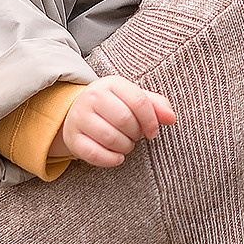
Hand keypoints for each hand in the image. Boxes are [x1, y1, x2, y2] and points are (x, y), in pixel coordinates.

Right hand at [51, 75, 175, 168]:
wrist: (78, 111)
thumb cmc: (114, 106)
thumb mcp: (133, 98)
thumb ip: (156, 105)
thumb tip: (171, 118)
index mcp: (111, 83)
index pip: (138, 101)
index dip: (151, 121)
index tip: (153, 132)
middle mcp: (92, 97)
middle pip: (125, 120)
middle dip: (136, 134)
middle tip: (135, 136)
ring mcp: (79, 117)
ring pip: (110, 138)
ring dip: (125, 147)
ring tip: (126, 144)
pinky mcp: (72, 138)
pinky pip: (95, 154)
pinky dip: (111, 159)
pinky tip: (117, 156)